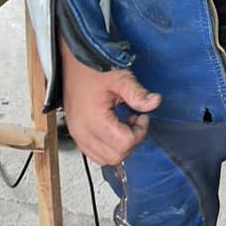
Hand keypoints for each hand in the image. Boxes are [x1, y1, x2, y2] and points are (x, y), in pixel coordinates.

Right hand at [59, 37, 160, 164]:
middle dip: (131, 141)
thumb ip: (137, 93)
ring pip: (105, 159)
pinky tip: (113, 128)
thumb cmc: (93, 70)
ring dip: (119, 146)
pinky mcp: (76, 136)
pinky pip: (94, 154)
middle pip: (116, 156)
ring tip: (123, 124)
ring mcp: (78, 136)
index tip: (141, 116)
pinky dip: (108, 147)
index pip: (124, 143)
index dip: (139, 131)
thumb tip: (155, 102)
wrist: (71, 66)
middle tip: (134, 120)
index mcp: (95, 120)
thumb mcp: (120, 77)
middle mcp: (83, 133)